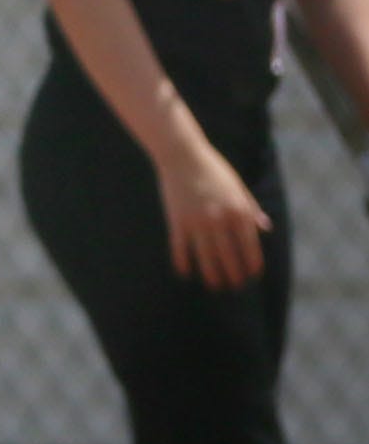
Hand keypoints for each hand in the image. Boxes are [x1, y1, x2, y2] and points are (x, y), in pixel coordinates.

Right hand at [154, 139, 268, 289]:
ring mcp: (198, 222)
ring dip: (212, 275)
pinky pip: (181, 249)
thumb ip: (251, 209)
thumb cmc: (214, 171)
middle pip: (229, 255)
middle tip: (234, 287)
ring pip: (206, 257)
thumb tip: (264, 229)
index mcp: (239, 209)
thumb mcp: (238, 188)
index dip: (252, 264)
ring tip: (214, 286)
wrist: (184, 156)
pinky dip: (183, 263)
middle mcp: (220, 219)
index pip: (250, 245)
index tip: (252, 276)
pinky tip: (186, 274)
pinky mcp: (178, 222)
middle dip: (233, 274)